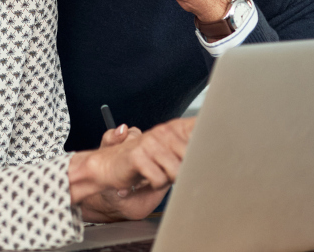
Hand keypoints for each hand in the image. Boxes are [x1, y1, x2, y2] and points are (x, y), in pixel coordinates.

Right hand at [70, 118, 196, 220]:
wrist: (107, 167)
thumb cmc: (139, 164)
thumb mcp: (168, 157)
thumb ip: (186, 153)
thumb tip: (206, 156)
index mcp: (172, 129)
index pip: (197, 129)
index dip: (204, 141)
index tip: (204, 151)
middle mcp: (162, 132)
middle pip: (191, 157)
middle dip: (184, 171)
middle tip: (169, 172)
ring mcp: (150, 143)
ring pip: (176, 171)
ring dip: (167, 180)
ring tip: (156, 175)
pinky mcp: (138, 156)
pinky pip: (159, 179)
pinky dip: (154, 184)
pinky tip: (146, 179)